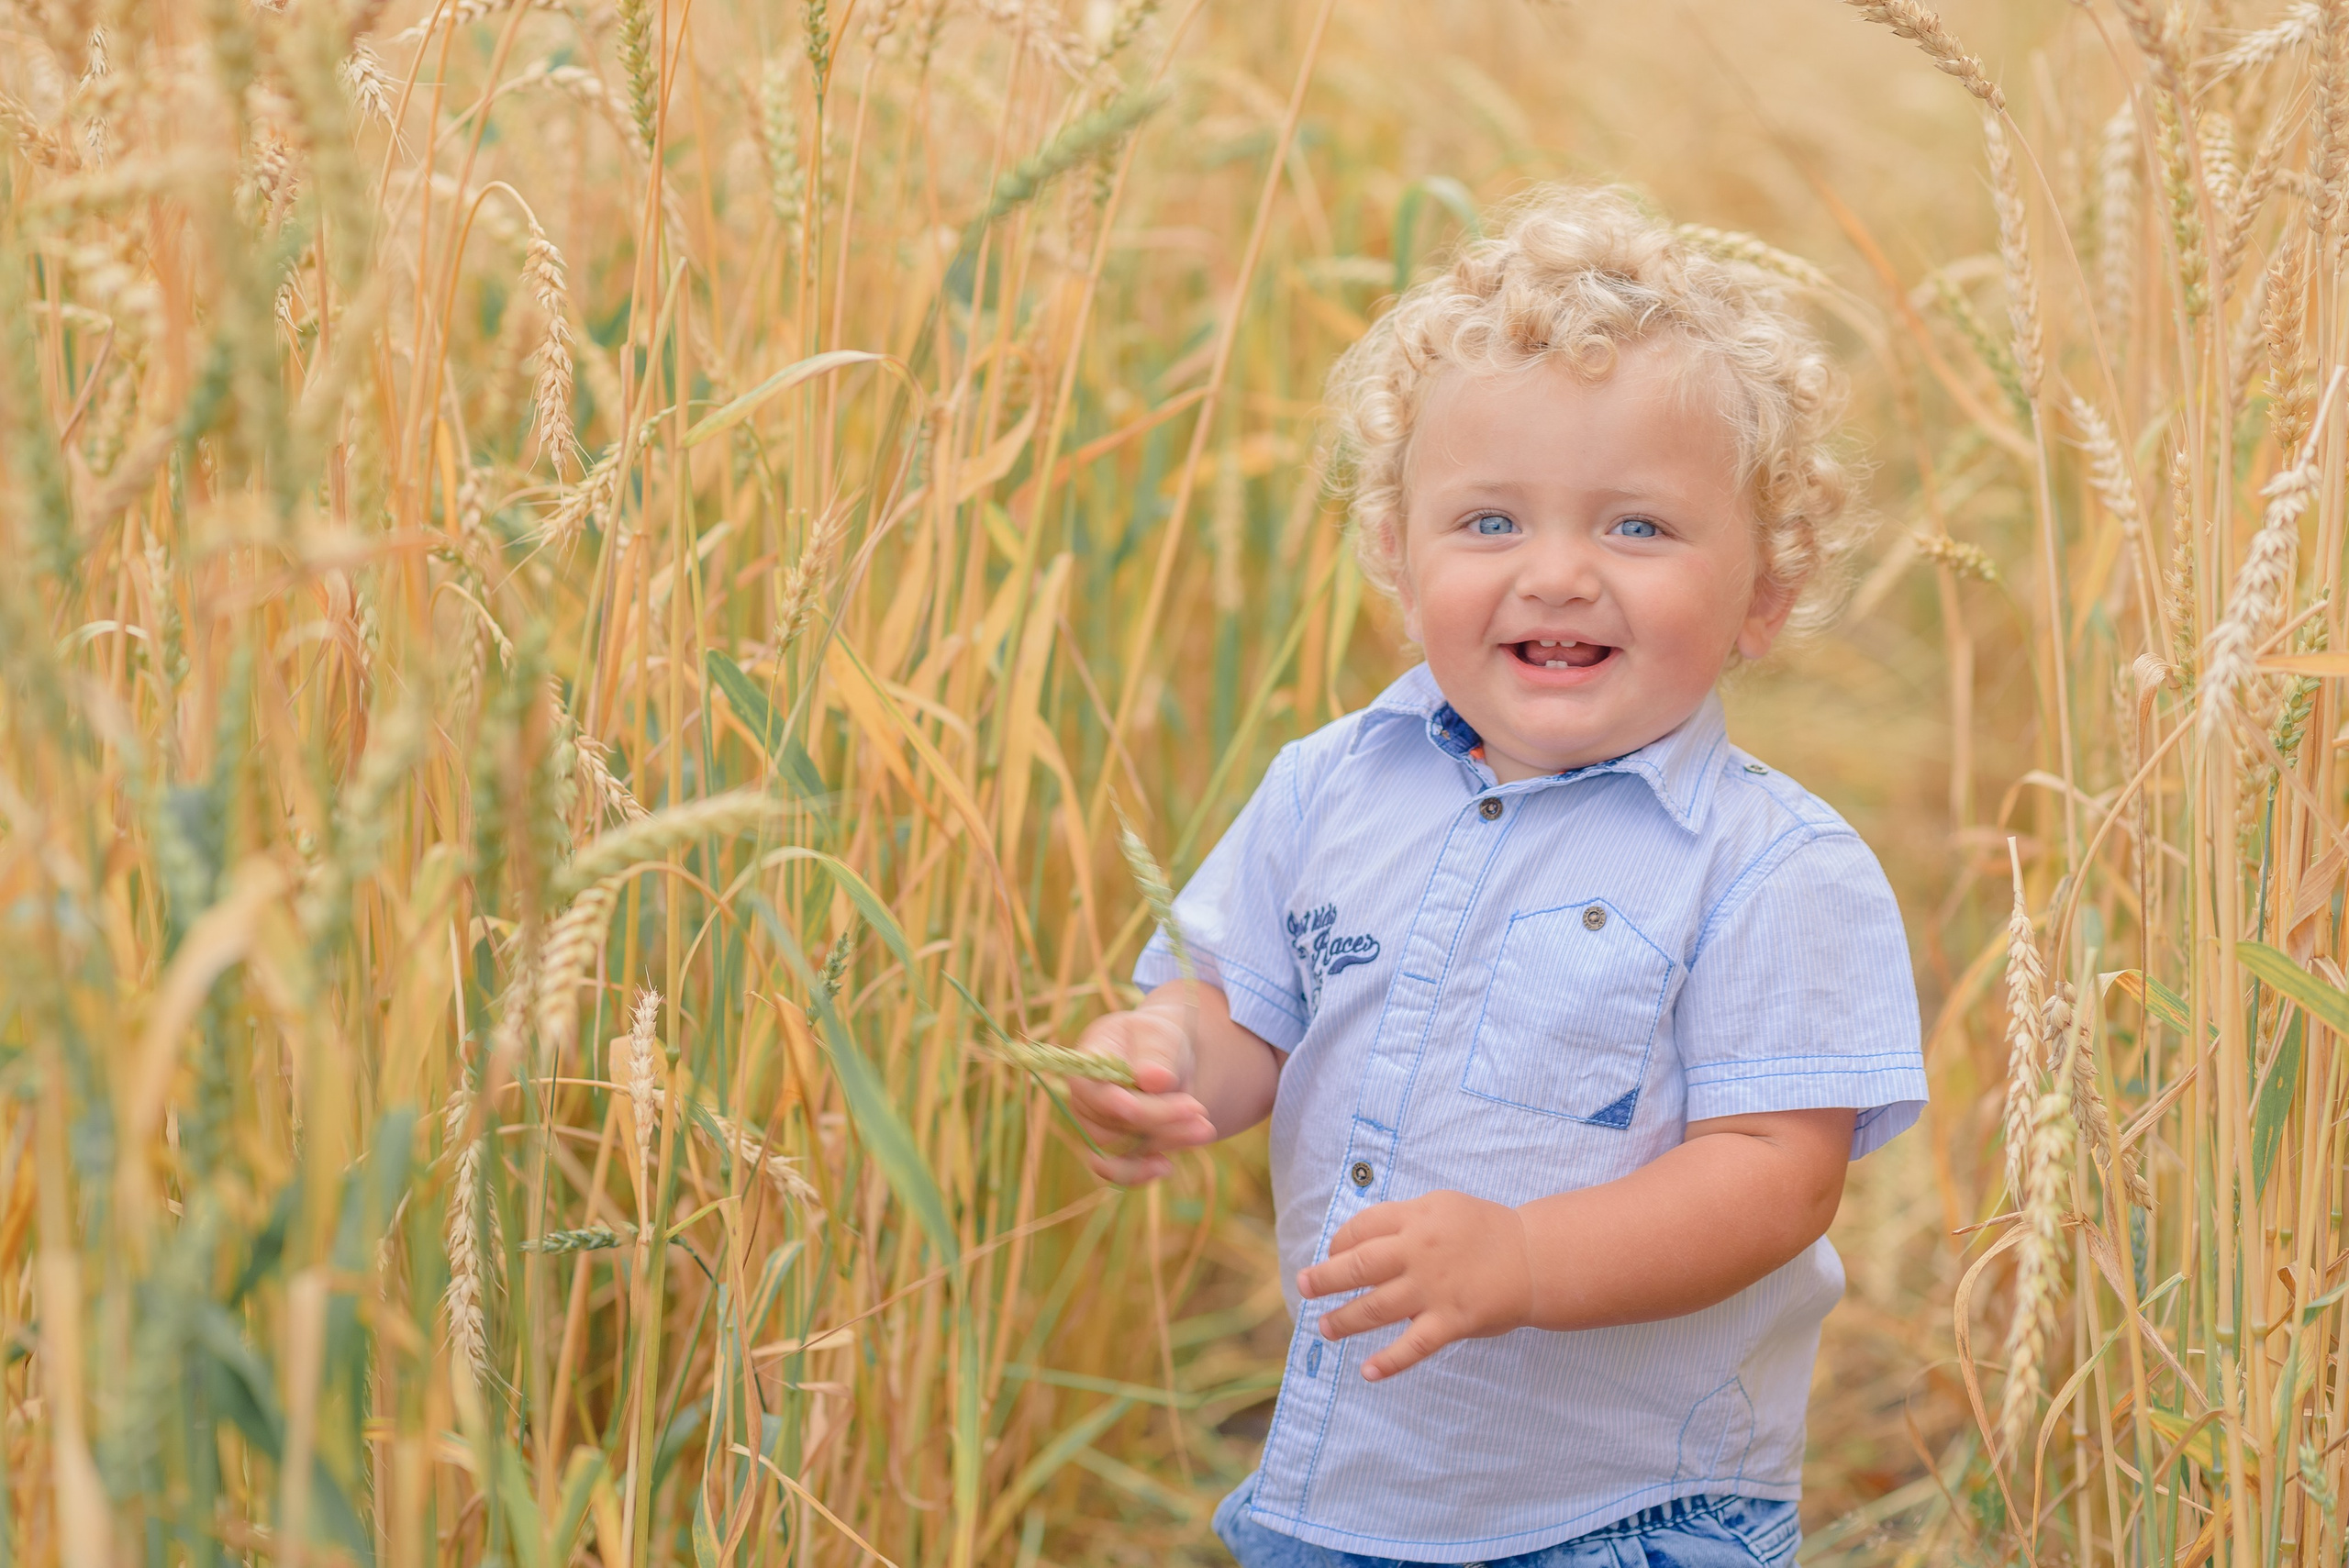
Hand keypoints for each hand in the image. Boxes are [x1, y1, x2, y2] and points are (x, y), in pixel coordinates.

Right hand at [1063, 1003, 1218, 1183]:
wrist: (1165, 1063)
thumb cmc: (1157, 1043)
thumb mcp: (1160, 1035)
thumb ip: (1156, 1055)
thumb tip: (1154, 1080)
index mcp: (1087, 1063)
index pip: (1091, 1087)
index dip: (1109, 1101)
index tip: (1134, 1108)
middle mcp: (1085, 1100)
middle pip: (1111, 1121)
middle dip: (1157, 1118)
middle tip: (1198, 1110)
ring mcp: (1096, 1128)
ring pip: (1121, 1148)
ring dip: (1165, 1140)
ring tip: (1204, 1128)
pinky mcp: (1113, 1151)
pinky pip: (1118, 1171)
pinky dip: (1140, 1173)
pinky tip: (1167, 1167)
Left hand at [1296, 1190, 1533, 1380]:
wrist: (1536, 1258)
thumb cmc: (1487, 1231)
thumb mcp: (1444, 1207)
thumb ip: (1406, 1220)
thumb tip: (1364, 1238)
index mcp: (1416, 1218)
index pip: (1362, 1228)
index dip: (1339, 1243)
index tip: (1332, 1255)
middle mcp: (1419, 1251)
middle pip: (1358, 1265)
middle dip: (1324, 1278)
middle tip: (1304, 1286)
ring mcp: (1433, 1288)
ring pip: (1375, 1307)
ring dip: (1344, 1320)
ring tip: (1325, 1328)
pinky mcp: (1451, 1321)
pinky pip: (1413, 1346)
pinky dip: (1389, 1362)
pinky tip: (1368, 1372)